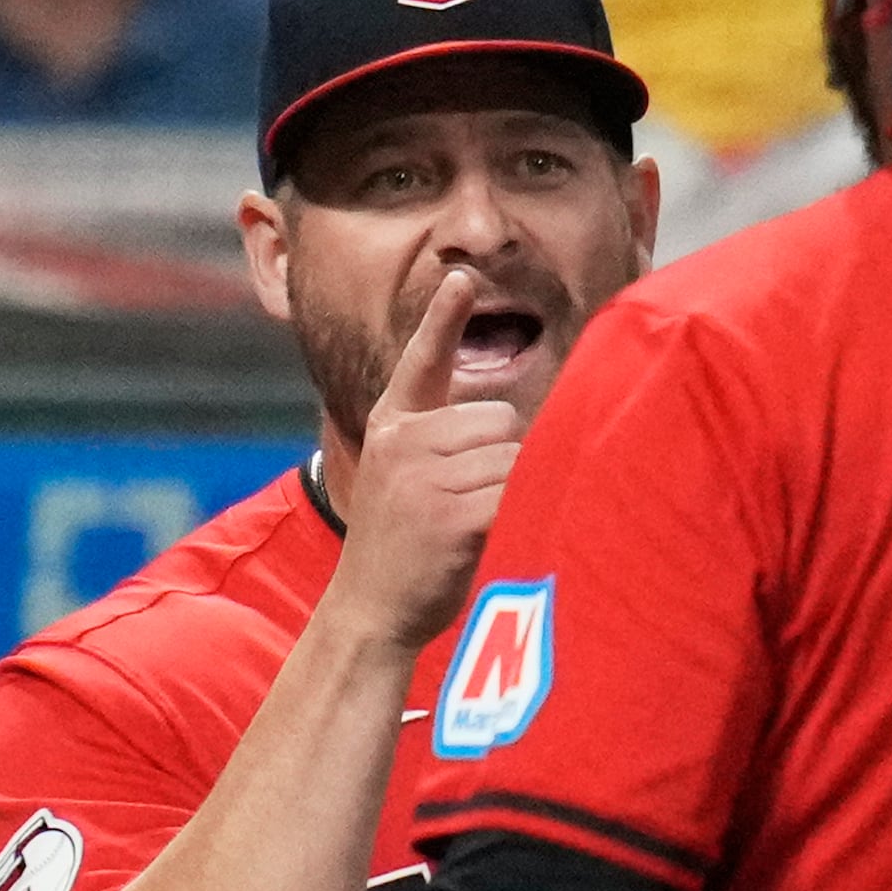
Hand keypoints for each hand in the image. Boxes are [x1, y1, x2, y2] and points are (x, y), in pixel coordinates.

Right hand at [332, 265, 522, 651]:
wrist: (369, 614)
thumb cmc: (404, 554)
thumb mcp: (409, 486)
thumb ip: (445, 450)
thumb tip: (513, 431)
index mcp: (393, 429)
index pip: (421, 362)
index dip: (443, 319)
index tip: (462, 276)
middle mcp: (403, 443)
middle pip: (498, 419)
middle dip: (505, 458)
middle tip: (474, 508)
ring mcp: (424, 477)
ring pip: (512, 455)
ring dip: (515, 489)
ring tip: (476, 529)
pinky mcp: (450, 514)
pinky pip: (514, 492)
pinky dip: (522, 513)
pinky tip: (496, 539)